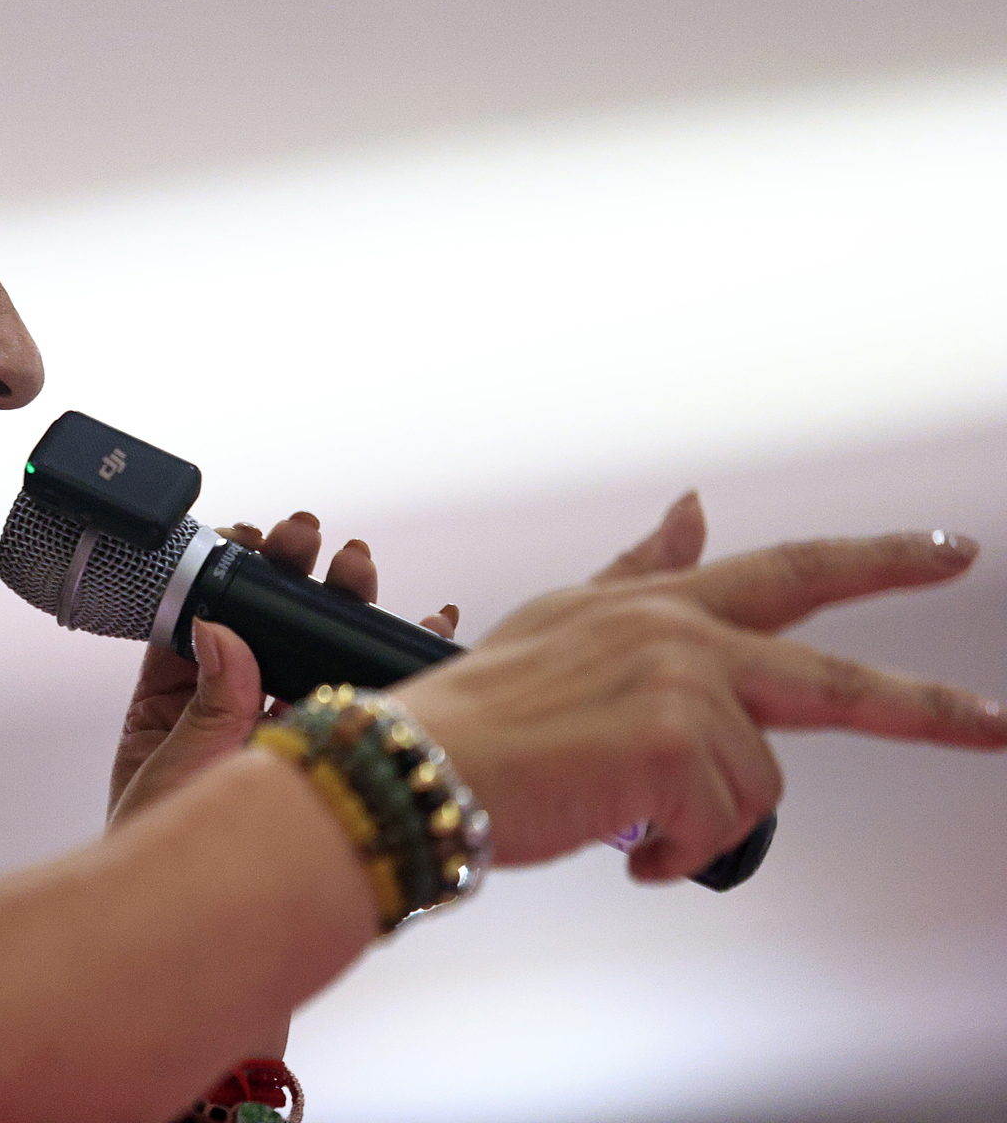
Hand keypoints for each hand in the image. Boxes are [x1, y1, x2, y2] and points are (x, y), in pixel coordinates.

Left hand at [107, 512, 458, 828]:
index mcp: (175, 705)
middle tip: (309, 539)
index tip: (249, 538)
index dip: (228, 575)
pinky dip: (402, 656)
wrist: (211, 944)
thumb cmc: (170, 863)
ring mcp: (286, 734)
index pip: (203, 619)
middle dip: (294, 577)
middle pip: (267, 625)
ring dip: (345, 604)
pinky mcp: (334, 759)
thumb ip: (206, 707)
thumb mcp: (175, 775)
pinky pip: (370, 700)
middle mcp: (233, 713)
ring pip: (319, 652)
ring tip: (357, 567)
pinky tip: (429, 617)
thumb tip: (218, 631)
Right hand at [394, 493, 1006, 880]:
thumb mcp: (557, 624)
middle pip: (832, 669)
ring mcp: (682, 679)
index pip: (779, 570)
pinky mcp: (679, 740)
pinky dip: (673, 854)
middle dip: (929, 705)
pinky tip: (623, 840)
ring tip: (621, 815)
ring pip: (755, 785)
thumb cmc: (476, 715)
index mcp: (650, 605)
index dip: (872, 562)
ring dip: (694, 822)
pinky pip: (723, 827)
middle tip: (999, 724)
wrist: (417, 764)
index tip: (944, 553)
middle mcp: (675, 630)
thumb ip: (635, 574)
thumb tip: (690, 511)